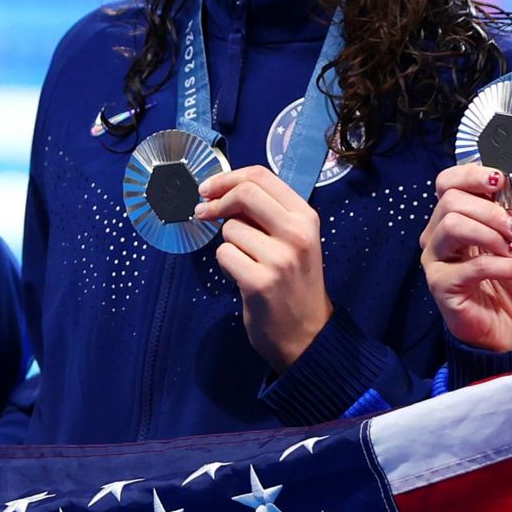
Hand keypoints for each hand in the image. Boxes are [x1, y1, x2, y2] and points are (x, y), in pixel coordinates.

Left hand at [196, 165, 329, 371]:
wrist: (307, 334)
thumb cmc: (294, 284)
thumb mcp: (294, 240)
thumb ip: (267, 214)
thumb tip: (223, 191)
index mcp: (306, 217)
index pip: (262, 176)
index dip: (228, 177)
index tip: (209, 188)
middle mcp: (297, 234)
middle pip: (244, 193)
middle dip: (217, 201)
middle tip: (203, 211)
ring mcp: (280, 258)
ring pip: (230, 229)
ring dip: (228, 243)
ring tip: (246, 262)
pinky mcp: (259, 282)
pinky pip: (224, 255)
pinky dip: (226, 265)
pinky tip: (242, 277)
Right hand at [419, 164, 511, 352]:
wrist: (511, 325)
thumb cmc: (511, 281)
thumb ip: (510, 211)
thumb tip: (509, 186)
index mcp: (452, 218)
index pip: (446, 183)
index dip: (471, 175)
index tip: (500, 182)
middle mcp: (436, 235)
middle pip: (451, 201)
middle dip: (490, 212)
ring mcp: (434, 260)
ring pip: (453, 225)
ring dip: (491, 235)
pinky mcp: (441, 284)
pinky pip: (474, 266)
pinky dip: (508, 267)